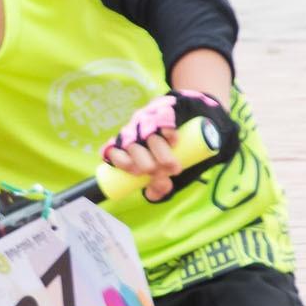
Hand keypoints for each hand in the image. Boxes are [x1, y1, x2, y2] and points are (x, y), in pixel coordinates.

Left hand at [102, 87, 226, 201]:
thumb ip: (158, 185)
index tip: (139, 174)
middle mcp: (133, 130)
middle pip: (131, 147)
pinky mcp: (163, 109)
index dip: (123, 163)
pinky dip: (168, 133)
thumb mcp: (164, 169)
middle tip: (161, 174)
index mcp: (125, 145)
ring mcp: (147, 118)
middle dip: (146, 164)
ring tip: (173, 167)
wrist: (193, 117)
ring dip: (160, 154)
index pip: (112, 151)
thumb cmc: (173, 149)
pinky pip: (163, 121)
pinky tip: (174, 142)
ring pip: (148, 137)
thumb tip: (152, 195)